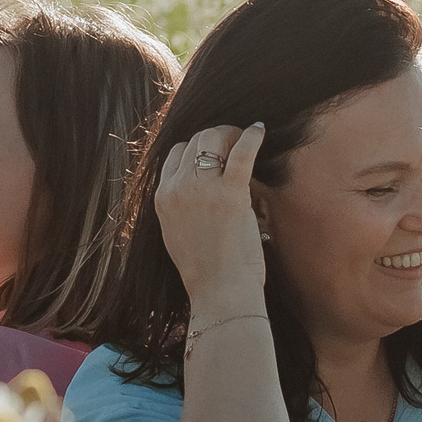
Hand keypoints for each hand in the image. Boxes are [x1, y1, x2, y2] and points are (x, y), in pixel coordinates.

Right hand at [156, 123, 268, 312]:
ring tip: (244, 138)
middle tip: (232, 142)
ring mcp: (202, 189)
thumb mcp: (176, 232)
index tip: (213, 153)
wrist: (219, 291)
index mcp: (162, 197)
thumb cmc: (204, 270)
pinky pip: (241, 152)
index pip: (174, 153)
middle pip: (194, 141)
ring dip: (230, 134)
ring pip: (212, 139)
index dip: (195, 148)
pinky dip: (251, 136)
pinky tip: (259, 129)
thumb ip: (182, 205)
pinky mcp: (230, 193)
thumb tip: (200, 184)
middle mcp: (177, 188)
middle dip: (214, 136)